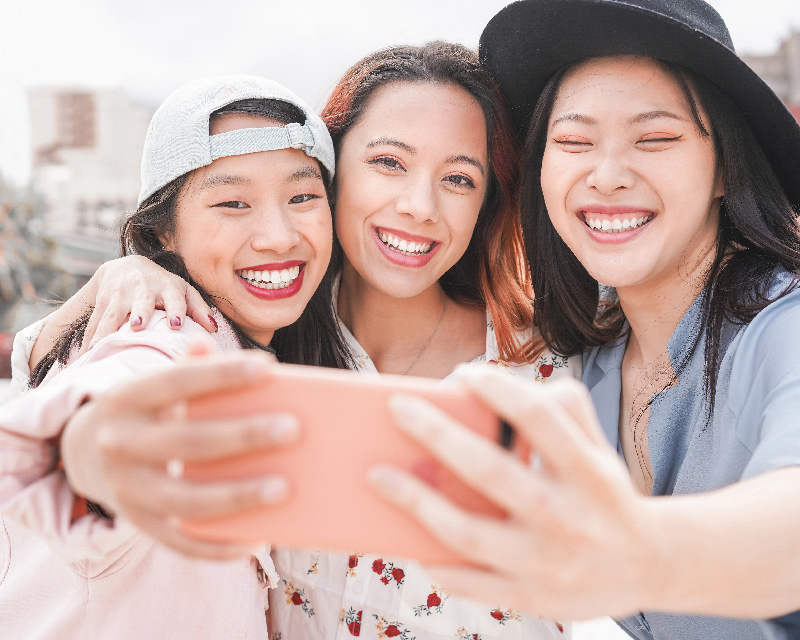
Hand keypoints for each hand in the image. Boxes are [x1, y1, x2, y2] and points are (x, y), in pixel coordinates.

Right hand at [61, 350, 293, 559]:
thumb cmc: (150, 409)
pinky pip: (180, 542)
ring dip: (236, 496)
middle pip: (187, 442)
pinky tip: (257, 540)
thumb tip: (242, 356)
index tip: (268, 368)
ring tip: (284, 489)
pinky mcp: (138, 523)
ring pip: (184, 500)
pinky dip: (218, 546)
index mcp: (127, 398)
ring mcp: (126, 489)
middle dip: (242, 435)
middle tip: (293, 429)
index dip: (221, 374)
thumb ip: (194, 365)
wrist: (86, 451)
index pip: (177, 381)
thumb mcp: (157, 383)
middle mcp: (119, 443)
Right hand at [83, 256, 215, 351]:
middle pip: (141, 301)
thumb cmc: (163, 285)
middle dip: (139, 312)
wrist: (126, 266)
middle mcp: (142, 288)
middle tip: (137, 327)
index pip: (174, 297)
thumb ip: (198, 308)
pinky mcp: (101, 301)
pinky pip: (95, 322)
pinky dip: (90, 338)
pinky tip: (87, 354)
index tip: (176, 324)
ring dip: (106, 330)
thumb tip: (213, 328)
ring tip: (99, 348)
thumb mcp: (182, 291)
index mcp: (167, 287)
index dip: (175, 309)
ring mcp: (119, 294)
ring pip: (112, 313)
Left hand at [369, 367, 660, 619]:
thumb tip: (486, 384)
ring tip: (376, 475)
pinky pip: (469, 582)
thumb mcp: (598, 445)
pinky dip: (434, 560)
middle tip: (396, 408)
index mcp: (588, 472)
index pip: (540, 420)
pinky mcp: (528, 596)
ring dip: (416, 502)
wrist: (648, 566)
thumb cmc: (604, 491)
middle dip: (438, 435)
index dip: (500, 391)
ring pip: (468, 533)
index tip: (464, 374)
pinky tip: (402, 535)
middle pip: (491, 472)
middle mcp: (567, 517)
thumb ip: (559, 408)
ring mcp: (545, 563)